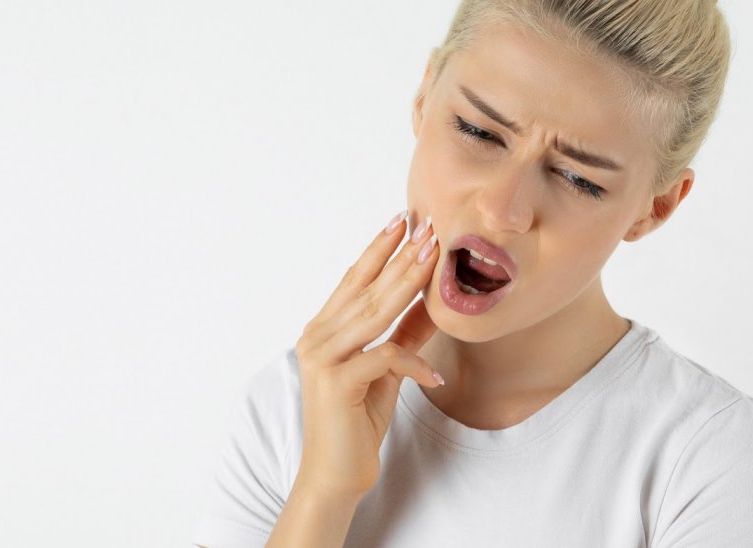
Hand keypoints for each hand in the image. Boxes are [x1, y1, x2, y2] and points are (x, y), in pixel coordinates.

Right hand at [293, 211, 442, 500]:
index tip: (406, 220)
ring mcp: (323, 358)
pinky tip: (435, 374)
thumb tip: (432, 301)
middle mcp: (317, 337)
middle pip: (367, 289)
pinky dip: (413, 362)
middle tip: (429, 228)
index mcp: (324, 329)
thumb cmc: (357, 419)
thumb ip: (405, 333)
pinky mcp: (337, 383)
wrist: (335, 472)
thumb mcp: (387, 370)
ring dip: (408, 285)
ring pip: (374, 314)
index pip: (355, 279)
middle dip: (401, 257)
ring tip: (435, 262)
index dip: (380, 249)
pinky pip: (384, 358)